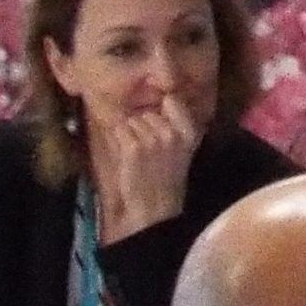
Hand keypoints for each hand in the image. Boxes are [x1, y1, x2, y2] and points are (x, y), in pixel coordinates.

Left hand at [90, 95, 202, 242]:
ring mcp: (152, 139)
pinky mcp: (133, 147)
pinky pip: (118, 130)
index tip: (159, 120)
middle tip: (146, 149)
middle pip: (147, 112)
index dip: (162, 108)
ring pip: (131, 120)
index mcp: (188, 132)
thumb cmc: (166, 178)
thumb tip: (161, 97)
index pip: (172, 100)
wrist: (155, 208)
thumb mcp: (183, 149)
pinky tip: (126, 156)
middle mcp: (172, 132)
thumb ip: (176, 123)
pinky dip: (117, 141)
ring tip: (137, 154)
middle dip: (143, 126)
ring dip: (129, 134)